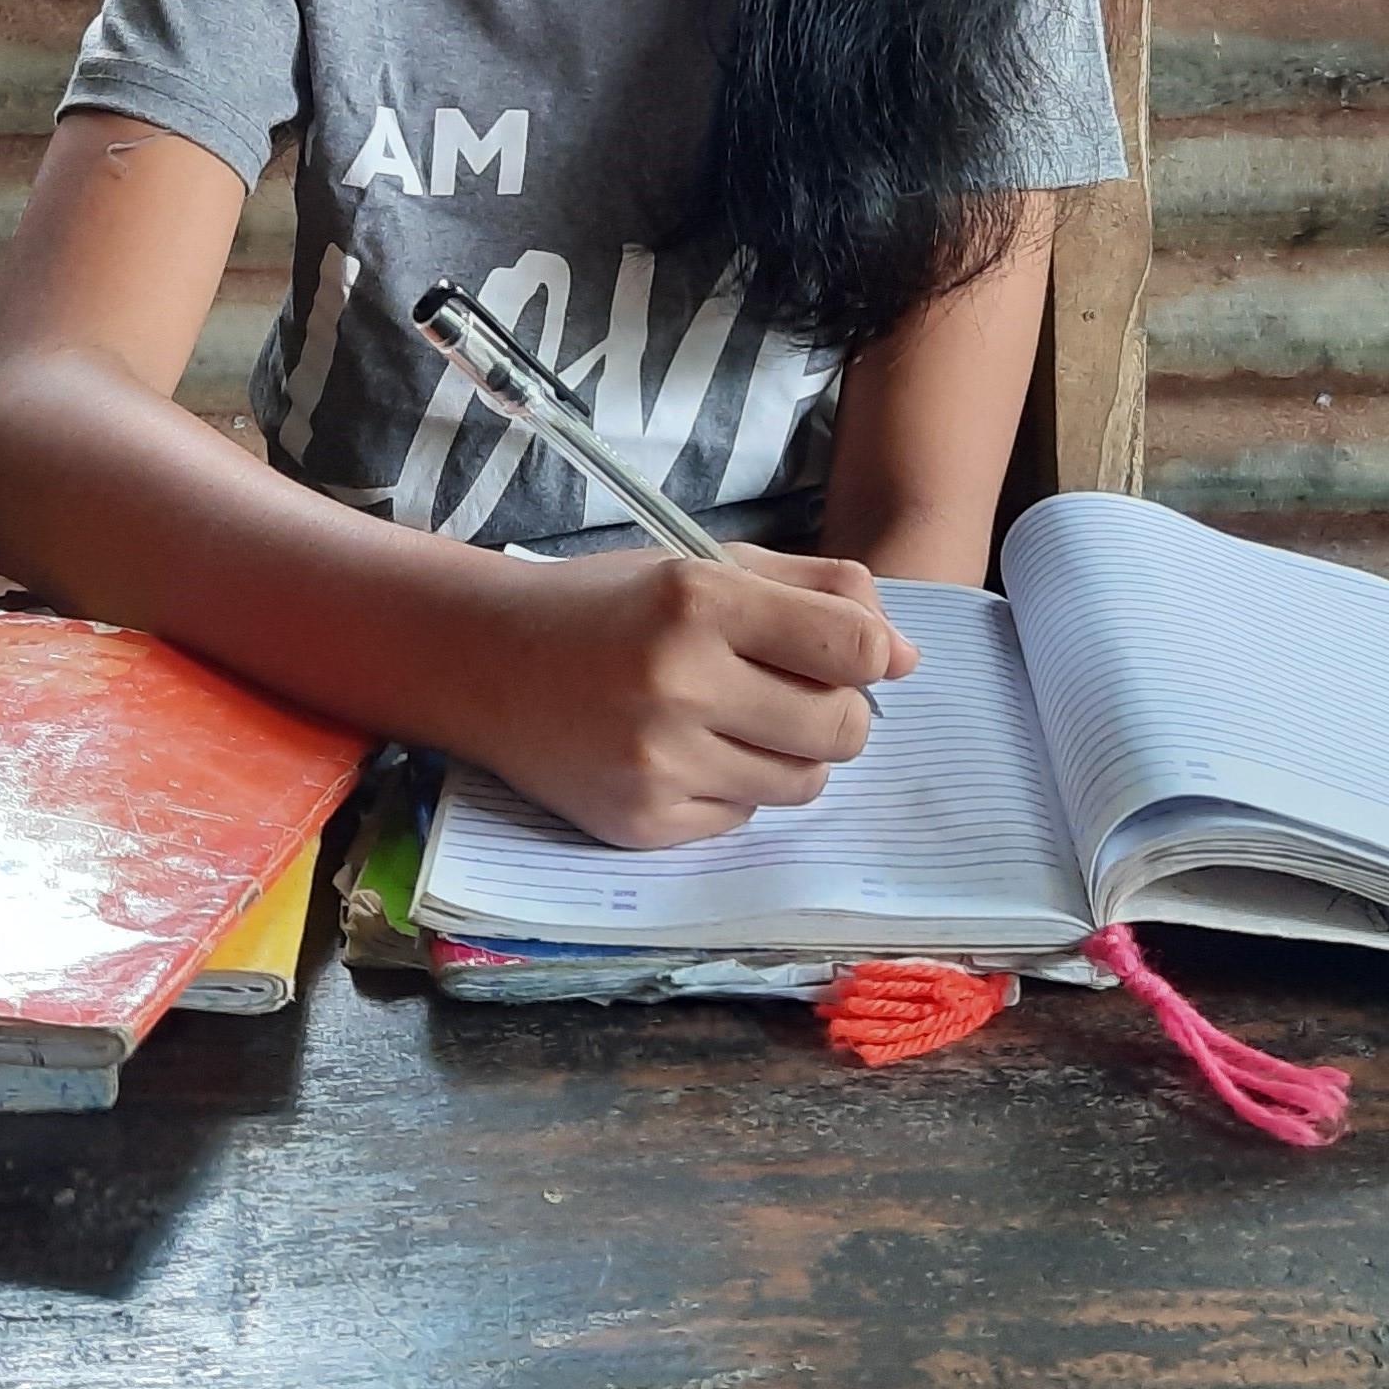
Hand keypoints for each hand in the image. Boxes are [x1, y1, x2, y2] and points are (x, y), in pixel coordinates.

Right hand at [462, 545, 918, 849]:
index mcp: (700, 601)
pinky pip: (743, 818)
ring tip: (736, 721)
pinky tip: (686, 753)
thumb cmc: (606, 606)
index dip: (872, 654)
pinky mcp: (642, 822)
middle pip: (844, 728)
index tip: (849, 655)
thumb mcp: (703, 566)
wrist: (484, 662)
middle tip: (792, 693)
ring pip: (804, 784)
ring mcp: (658, 761)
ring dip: (790, 756)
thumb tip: (904, 656)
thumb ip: (814, 594)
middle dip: (838, 712)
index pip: (855, 647)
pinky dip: (733, 788)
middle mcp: (680, 682)